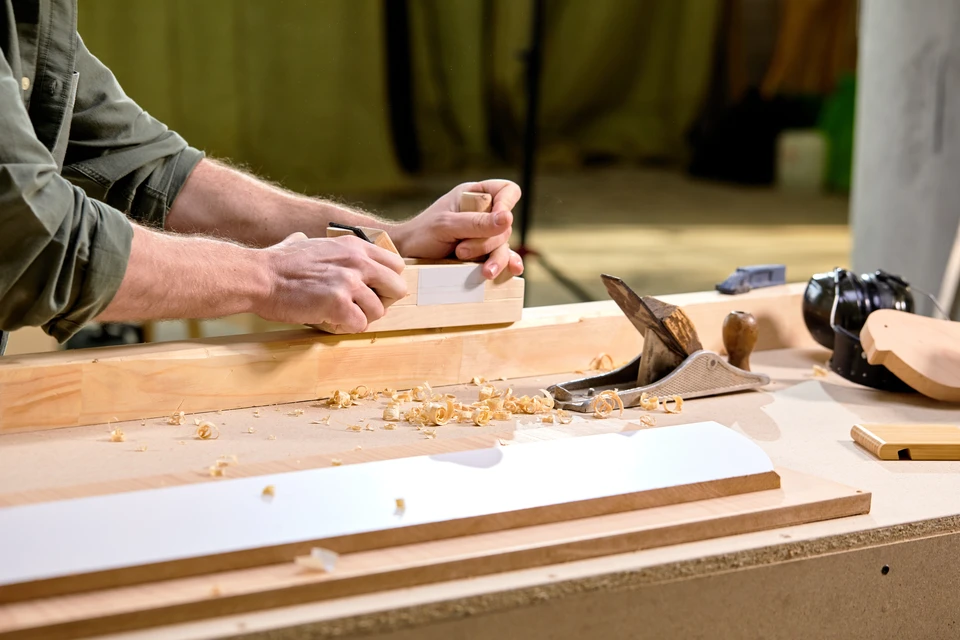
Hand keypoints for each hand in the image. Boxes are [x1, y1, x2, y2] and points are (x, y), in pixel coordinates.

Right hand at [257, 233, 406, 331]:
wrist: (258, 276)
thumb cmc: (278, 263)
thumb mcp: (309, 243)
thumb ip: (324, 247)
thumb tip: (302, 239)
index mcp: (355, 246)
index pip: (396, 265)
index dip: (386, 282)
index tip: (371, 290)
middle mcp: (357, 261)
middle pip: (397, 288)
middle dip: (381, 301)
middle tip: (360, 306)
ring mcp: (349, 282)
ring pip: (378, 311)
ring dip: (360, 317)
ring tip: (338, 314)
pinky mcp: (339, 304)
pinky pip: (360, 325)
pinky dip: (345, 328)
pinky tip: (329, 320)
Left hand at [391, 180, 523, 278]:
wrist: (406, 257)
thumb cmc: (421, 234)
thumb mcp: (446, 225)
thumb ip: (476, 222)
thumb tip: (507, 218)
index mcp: (474, 195)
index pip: (506, 190)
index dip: (508, 203)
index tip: (501, 220)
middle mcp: (482, 213)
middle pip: (505, 225)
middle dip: (487, 241)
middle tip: (461, 251)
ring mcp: (484, 235)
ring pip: (503, 245)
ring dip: (495, 259)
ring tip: (483, 272)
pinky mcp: (483, 254)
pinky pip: (502, 257)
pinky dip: (507, 264)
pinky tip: (513, 270)